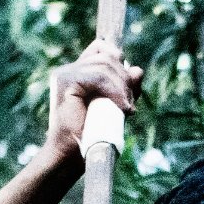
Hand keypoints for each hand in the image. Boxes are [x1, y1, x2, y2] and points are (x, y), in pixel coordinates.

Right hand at [42, 39, 142, 167]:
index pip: (101, 47)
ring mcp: (65, 74)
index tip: (128, 89)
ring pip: (104, 64)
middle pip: (107, 55)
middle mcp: (69, 70)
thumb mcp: (116, 106)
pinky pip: (97, 76)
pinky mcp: (66, 82)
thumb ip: (126, 88)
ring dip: (122, 87)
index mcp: (78, 72)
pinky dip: (114, 91)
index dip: (118, 60)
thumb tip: (137, 69)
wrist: (71, 156)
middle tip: (130, 105)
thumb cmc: (92, 136)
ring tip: (127, 109)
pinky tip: (121, 108)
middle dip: (125, 78)